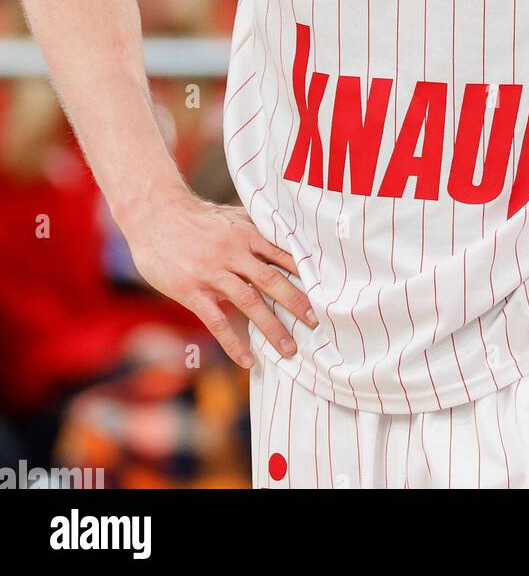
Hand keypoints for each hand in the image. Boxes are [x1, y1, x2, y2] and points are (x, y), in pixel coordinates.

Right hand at [126, 191, 316, 367]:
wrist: (156, 215)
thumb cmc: (198, 218)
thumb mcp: (232, 216)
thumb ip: (258, 230)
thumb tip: (289, 242)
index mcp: (247, 234)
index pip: (283, 255)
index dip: (305, 274)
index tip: (326, 291)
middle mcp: (233, 252)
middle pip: (271, 280)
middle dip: (296, 303)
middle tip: (317, 323)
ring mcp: (212, 272)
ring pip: (249, 302)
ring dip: (272, 327)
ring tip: (289, 349)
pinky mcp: (191, 290)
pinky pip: (216, 320)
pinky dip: (233, 342)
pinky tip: (248, 359)